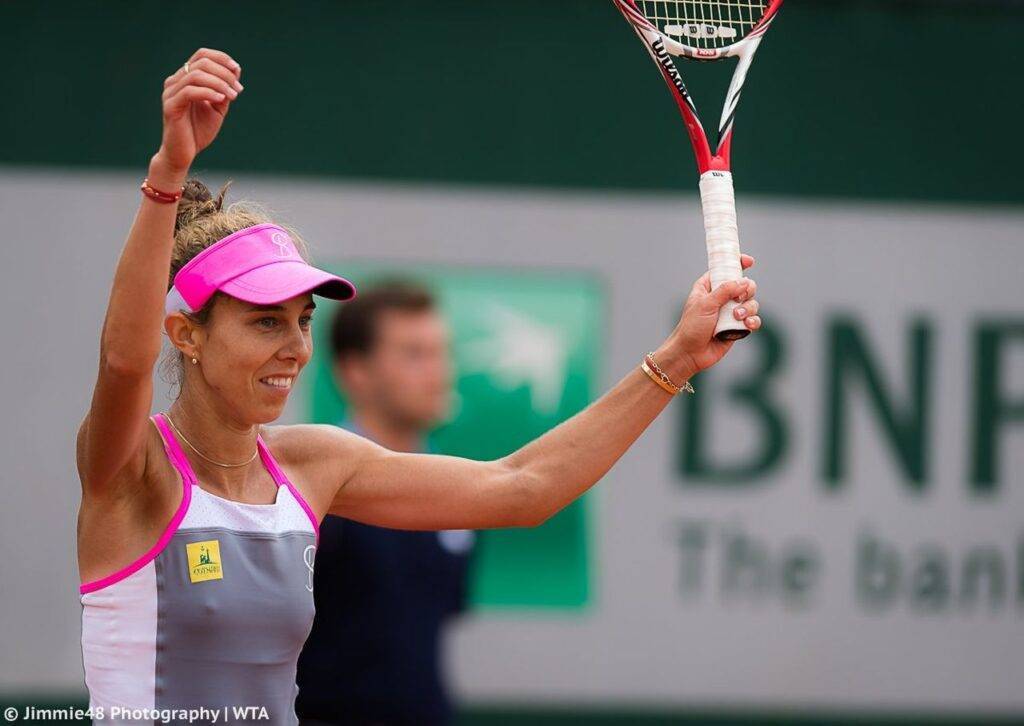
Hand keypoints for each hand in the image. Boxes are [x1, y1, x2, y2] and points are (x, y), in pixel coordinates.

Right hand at [156, 48, 242, 171]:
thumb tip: (236, 69)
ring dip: (219, 83)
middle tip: (238, 89)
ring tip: (233, 95)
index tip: (237, 70)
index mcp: (185, 79)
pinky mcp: (170, 106)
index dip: (220, 58)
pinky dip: (208, 93)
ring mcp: (170, 93)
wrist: (183, 154)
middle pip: (201, 63)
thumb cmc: (198, 131)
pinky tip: (221, 100)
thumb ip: (224, 90)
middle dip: (224, 74)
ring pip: (196, 75)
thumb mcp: (217, 107)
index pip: (201, 55)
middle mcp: (174, 82)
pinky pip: (190, 92)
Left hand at [662, 255, 760, 378]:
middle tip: (738, 298)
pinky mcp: (737, 327)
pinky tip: (747, 325)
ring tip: (737, 317)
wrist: (690, 353)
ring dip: (748, 309)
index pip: (726, 269)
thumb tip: (745, 282)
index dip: (739, 263)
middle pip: (746, 285)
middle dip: (747, 290)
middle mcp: (722, 298)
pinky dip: (753, 321)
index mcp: (709, 287)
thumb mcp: (705, 304)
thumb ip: (725, 290)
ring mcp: (731, 313)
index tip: (749, 262)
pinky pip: (753, 320)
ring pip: (752, 303)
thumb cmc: (692, 326)